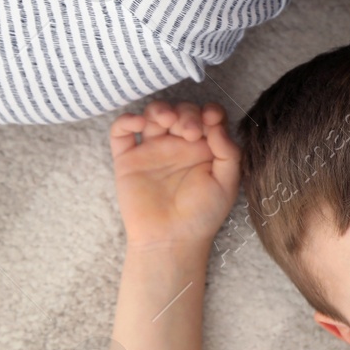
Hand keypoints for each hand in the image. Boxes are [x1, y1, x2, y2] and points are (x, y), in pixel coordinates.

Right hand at [109, 101, 239, 247]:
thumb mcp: (227, 182)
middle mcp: (180, 146)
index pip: (207, 117)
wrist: (171, 239)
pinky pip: (121, 132)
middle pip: (182, 111)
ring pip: (153, 115)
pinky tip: (139, 123)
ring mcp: (153, 150)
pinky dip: (126, 120)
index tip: (210, 118)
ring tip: (168, 122)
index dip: (209, 111)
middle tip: (190, 131)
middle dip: (186, 113)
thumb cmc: (202, 215)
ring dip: (160, 109)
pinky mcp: (129, 160)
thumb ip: (228, 151)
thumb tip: (217, 124)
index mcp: (205, 149)